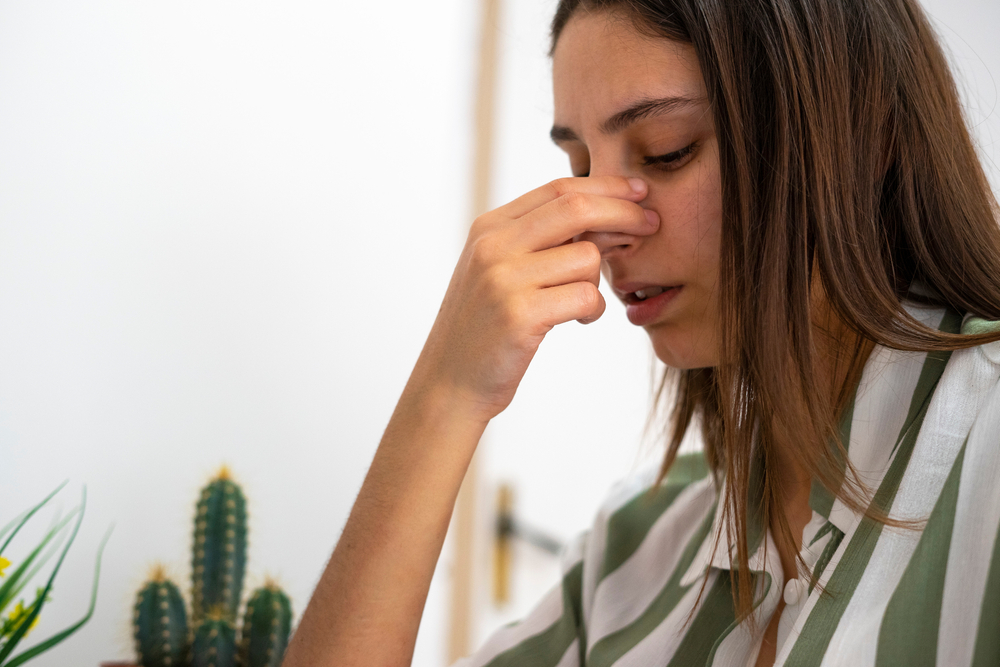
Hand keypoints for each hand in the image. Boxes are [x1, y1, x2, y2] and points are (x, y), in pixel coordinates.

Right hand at [409, 175, 658, 422]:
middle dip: (624, 212)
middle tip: (652, 224)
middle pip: (577, 208)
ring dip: (600, 279)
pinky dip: (594, 308)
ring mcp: (503, 279)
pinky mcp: (519, 315)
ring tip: (583, 301)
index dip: (607, 186)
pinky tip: (580, 319)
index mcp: (489, 228)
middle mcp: (493, 246)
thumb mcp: (499, 271)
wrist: (449, 383)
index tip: (639, 193)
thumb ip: (538, 240)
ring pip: (587, 257)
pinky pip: (586, 295)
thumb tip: (606, 213)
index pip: (558, 189)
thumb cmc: (486, 328)